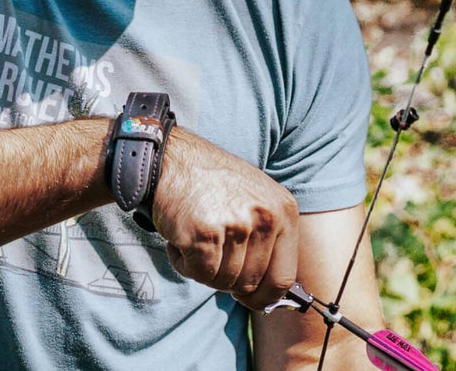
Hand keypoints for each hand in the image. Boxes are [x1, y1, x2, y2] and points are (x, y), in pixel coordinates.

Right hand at [151, 128, 299, 309]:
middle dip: (226, 276)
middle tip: (212, 248)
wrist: (171, 158)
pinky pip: (198, 274)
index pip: (283, 278)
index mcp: (283, 210)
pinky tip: (182, 235)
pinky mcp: (205, 234)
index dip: (263, 296)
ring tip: (198, 233)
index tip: (248, 296)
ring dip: (204, 268)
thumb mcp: (256, 200)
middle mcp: (265, 217)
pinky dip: (184, 263)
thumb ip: (268, 242)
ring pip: (223, 282)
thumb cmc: (212, 183)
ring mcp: (236, 225)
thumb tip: (270, 296)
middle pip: (250, 284)